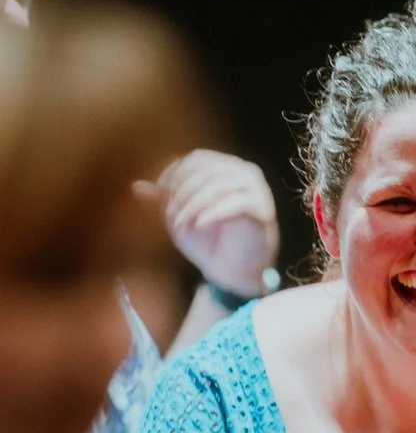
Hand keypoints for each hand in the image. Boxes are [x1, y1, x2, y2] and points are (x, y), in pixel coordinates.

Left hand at [134, 149, 278, 295]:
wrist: (231, 274)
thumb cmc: (207, 242)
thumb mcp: (178, 217)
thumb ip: (161, 200)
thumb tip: (135, 186)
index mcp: (225, 168)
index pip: (198, 159)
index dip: (175, 173)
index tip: (161, 194)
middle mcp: (243, 173)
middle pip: (208, 169)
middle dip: (183, 190)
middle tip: (170, 213)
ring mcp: (256, 191)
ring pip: (220, 184)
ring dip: (194, 203)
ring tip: (181, 223)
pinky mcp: (263, 211)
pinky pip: (237, 203)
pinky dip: (214, 212)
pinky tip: (200, 225)